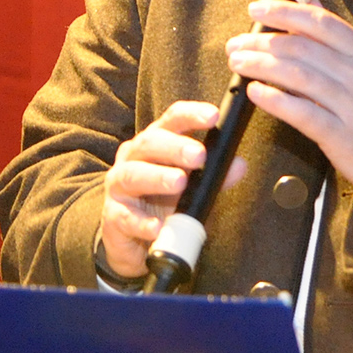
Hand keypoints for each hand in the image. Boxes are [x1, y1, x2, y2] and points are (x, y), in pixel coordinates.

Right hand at [99, 101, 246, 279]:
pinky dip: (143, 222)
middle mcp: (133, 157)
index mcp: (154, 143)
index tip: (213, 116)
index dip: (191, 115)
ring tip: (179, 183)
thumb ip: (214, 176)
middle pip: (149, 143)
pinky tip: (158, 227)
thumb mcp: (192, 187)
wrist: (132, 237)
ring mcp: (118, 186)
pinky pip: (126, 217)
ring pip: (132, 175)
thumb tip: (239, 164)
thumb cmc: (163, 202)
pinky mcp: (113, 215)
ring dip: (157, 177)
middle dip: (175, 147)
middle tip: (199, 155)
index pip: (171, 120)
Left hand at [228, 0, 352, 200]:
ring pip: (298, 77)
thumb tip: (312, 3)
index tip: (256, 9)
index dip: (284, 12)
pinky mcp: (342, 136)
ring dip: (261, 67)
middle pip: (302, 49)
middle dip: (262, 42)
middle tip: (237, 44)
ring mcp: (352, 106)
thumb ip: (337, 36)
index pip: (319, 23)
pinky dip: (275, 100)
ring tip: (238, 63)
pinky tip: (255, 92)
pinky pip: (302, 113)